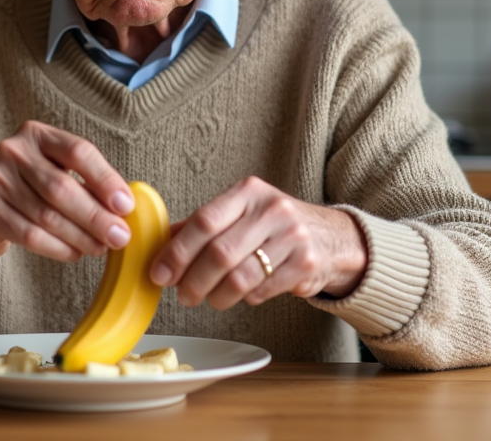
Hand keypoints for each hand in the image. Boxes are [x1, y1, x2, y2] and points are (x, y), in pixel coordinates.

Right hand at [0, 121, 134, 277]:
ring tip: (100, 247)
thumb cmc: (28, 190)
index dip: (105, 179)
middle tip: (120, 237)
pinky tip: (74, 253)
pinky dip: (58, 248)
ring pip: (47, 215)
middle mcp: (13, 151)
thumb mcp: (53, 173)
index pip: (78, 151)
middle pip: (62, 187)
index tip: (126, 205)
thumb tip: (124, 207)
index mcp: (37, 134)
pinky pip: (29, 234)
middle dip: (96, 216)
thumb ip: (85, 183)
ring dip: (81, 237)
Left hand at [149, 176, 367, 309]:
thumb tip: (158, 243)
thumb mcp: (240, 213)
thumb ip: (201, 226)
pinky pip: (262, 291)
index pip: (204, 221)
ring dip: (216, 296)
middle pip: (220, 253)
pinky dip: (245, 298)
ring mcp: (292, 237)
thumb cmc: (273, 226)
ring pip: (240, 278)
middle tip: (183, 295)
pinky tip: (243, 294)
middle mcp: (272, 209)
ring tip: (208, 299)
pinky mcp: (306, 265)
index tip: (160, 273)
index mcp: (248, 192)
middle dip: (193, 281)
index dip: (177, 252)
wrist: (331, 237)